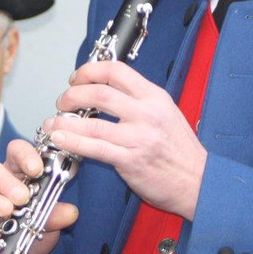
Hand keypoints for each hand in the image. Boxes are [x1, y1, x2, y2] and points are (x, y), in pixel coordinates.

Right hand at [0, 139, 77, 253]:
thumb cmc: (30, 235)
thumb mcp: (48, 227)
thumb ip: (56, 217)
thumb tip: (71, 212)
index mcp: (15, 174)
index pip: (16, 152)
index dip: (24, 155)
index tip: (36, 169)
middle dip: (6, 181)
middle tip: (22, 197)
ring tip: (5, 210)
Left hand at [42, 60, 206, 219]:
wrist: (200, 182)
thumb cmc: (181, 151)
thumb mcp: (166, 113)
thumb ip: (138, 101)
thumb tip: (103, 91)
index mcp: (154, 97)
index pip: (116, 71)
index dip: (89, 71)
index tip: (76, 78)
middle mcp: (146, 113)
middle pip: (99, 93)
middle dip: (72, 95)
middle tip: (62, 101)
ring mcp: (139, 137)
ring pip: (91, 123)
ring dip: (65, 121)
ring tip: (52, 123)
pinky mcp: (131, 160)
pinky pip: (94, 148)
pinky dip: (72, 142)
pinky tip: (60, 139)